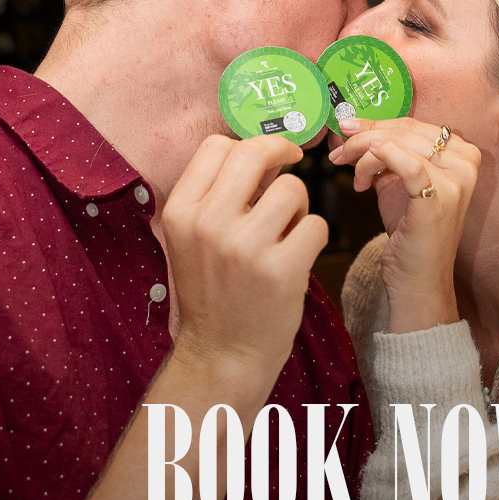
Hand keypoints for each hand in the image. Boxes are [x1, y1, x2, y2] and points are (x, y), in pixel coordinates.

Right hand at [157, 134, 326, 382]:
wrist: (221, 355)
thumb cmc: (213, 291)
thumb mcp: (193, 239)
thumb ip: (218, 195)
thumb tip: (264, 150)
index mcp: (181, 212)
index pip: (216, 146)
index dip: (248, 144)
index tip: (267, 157)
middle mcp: (208, 224)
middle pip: (254, 151)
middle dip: (281, 150)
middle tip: (292, 161)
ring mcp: (244, 247)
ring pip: (293, 188)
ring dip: (299, 207)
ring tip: (286, 234)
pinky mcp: (280, 270)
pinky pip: (317, 224)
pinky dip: (314, 237)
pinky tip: (297, 256)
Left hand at [329, 119, 479, 331]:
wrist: (419, 281)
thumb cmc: (411, 234)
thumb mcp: (401, 185)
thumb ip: (389, 156)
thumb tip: (357, 130)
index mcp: (463, 154)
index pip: (413, 125)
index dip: (376, 123)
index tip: (347, 129)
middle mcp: (465, 163)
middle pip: (405, 131)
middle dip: (364, 137)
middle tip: (339, 150)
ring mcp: (456, 181)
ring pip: (400, 144)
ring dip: (364, 153)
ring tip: (352, 175)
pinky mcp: (438, 200)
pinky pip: (407, 164)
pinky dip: (382, 158)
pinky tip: (363, 172)